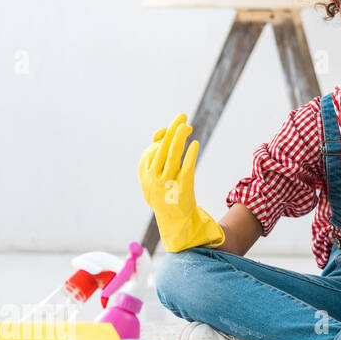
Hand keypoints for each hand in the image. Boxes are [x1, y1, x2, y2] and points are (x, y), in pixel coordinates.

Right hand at [138, 113, 224, 251]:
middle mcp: (153, 179)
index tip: (176, 127)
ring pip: (171, 157)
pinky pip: (185, 169)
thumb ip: (159, 157)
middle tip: (182, 116)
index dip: (163, 136)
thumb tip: (164, 133)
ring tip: (186, 126)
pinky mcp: (181, 189)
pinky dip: (189, 156)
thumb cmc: (167, 196)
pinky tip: (195, 145)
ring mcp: (166, 184)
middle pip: (161, 149)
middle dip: (171, 131)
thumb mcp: (157, 178)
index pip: (152, 149)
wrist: (175, 223)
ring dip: (178, 139)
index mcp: (145, 175)